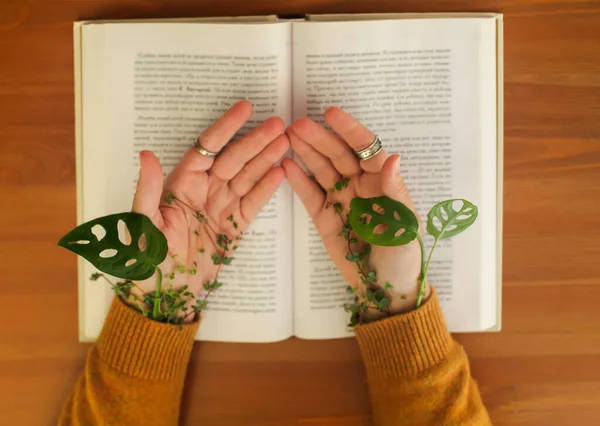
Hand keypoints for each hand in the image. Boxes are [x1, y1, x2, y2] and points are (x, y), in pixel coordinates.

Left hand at [131, 100, 288, 318]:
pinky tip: (281, 172)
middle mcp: (204, 191)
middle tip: (279, 124)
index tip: (245, 108)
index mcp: (180, 184)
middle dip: (256, 141)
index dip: (226, 128)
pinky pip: (253, 203)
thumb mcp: (142, 224)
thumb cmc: (147, 260)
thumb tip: (146, 154)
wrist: (165, 294)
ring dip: (267, 159)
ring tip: (286, 142)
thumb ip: (148, 190)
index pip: (207, 149)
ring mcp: (221, 208)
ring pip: (247, 177)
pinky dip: (267, 188)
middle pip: (233, 159)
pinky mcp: (235, 227)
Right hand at [282, 107, 428, 315]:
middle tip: (297, 125)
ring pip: (321, 169)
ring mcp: (339, 199)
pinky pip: (309, 194)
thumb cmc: (403, 256)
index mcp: (382, 182)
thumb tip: (392, 157)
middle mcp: (359, 185)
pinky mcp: (323, 216)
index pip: (366, 148)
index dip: (349, 130)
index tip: (331, 114)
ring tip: (287, 136)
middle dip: (319, 138)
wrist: (384, 289)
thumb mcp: (405, 225)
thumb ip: (395, 191)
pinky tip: (285, 165)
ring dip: (305, 151)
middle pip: (338, 155)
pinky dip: (297, 179)